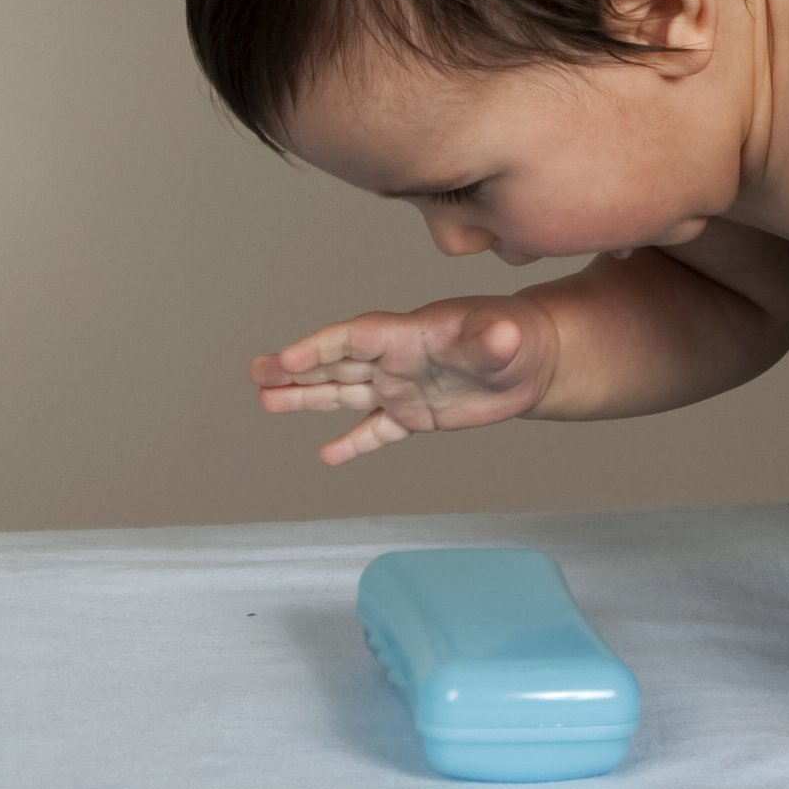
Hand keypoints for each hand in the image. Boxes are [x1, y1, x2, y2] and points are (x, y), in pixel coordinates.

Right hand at [255, 296, 555, 465]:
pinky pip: (376, 430)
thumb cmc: (517, 338)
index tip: (286, 359)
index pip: (356, 338)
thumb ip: (494, 338)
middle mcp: (397, 359)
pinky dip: (353, 442)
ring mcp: (402, 386)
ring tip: (266, 401)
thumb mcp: (506, 337)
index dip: (321, 347)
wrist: (532, 360)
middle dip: (297, 368)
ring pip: (346, 393)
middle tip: (257, 372)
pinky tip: (326, 455)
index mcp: (410, 334)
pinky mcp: (415, 415)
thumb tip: (500, 335)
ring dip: (308, 397)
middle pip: (338, 363)